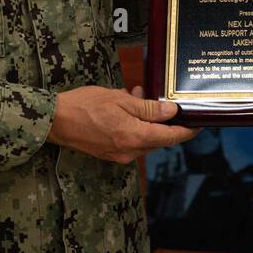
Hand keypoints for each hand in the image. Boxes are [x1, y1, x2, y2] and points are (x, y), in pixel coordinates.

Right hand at [48, 85, 196, 163]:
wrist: (53, 121)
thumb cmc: (83, 106)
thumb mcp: (119, 100)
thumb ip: (148, 108)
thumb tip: (171, 111)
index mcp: (134, 137)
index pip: (171, 137)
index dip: (187, 131)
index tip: (199, 123)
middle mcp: (129, 151)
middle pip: (159, 139)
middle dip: (166, 122)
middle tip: (168, 102)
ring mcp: (119, 155)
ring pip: (145, 140)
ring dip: (148, 122)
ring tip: (139, 97)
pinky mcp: (110, 154)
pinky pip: (131, 141)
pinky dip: (135, 127)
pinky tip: (127, 108)